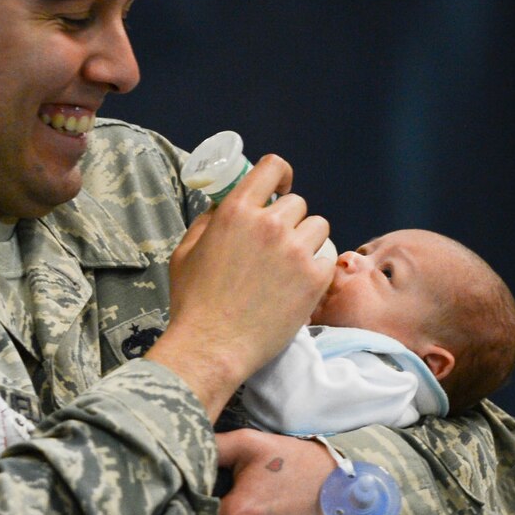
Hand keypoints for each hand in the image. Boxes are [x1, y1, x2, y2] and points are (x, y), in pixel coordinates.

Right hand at [146, 156, 332, 419]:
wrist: (212, 347)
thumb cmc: (193, 303)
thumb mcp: (186, 252)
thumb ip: (208, 221)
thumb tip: (224, 205)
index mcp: (236, 212)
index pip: (271, 167)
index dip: (279, 174)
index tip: (280, 188)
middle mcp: (270, 224)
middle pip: (297, 202)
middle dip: (287, 220)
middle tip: (275, 246)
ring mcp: (296, 251)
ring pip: (318, 226)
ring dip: (306, 241)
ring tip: (288, 266)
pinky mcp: (315, 278)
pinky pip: (328, 256)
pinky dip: (317, 267)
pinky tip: (298, 284)